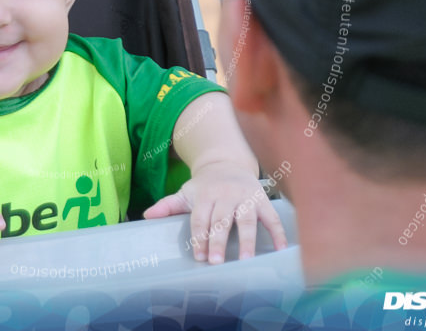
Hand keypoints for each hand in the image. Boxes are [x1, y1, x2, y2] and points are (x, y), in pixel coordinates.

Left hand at [143, 162, 287, 263]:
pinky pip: (272, 218)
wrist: (227, 163)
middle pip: (222, 220)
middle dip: (219, 241)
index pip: (201, 218)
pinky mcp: (262, 201)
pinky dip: (278, 233)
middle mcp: (227, 195)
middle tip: (217, 262)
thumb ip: (168, 205)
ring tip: (245, 260)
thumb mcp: (185, 192)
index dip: (200, 238)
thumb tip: (146, 216)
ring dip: (247, 240)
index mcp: (206, 195)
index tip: (200, 257)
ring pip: (247, 220)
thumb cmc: (204, 186)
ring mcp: (246, 198)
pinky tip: (279, 249)